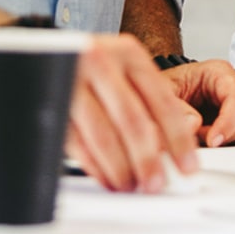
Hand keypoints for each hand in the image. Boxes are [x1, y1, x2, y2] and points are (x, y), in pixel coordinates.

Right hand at [65, 34, 202, 192]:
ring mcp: (74, 82)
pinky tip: (106, 178)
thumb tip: (182, 136)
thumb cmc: (93, 62)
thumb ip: (151, 97)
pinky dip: (95, 167)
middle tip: (156, 183)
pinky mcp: (52, 103)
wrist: (45, 48)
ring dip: (120, 169)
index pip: (163, 102)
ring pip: (104, 137)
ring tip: (130, 185)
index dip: (179, 140)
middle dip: (148, 160)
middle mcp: (102, 64)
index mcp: (129, 54)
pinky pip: (77, 144)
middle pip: (133, 122)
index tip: (188, 166)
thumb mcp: (125, 67)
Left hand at [164, 59, 234, 146]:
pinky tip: (227, 143)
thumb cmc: (164, 90)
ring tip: (209, 138)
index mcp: (219, 73)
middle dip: (225, 137)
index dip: (227, 123)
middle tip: (199, 139)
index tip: (213, 141)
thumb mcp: (162, 94)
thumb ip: (175, 109)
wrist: (158, 98)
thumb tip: (194, 124)